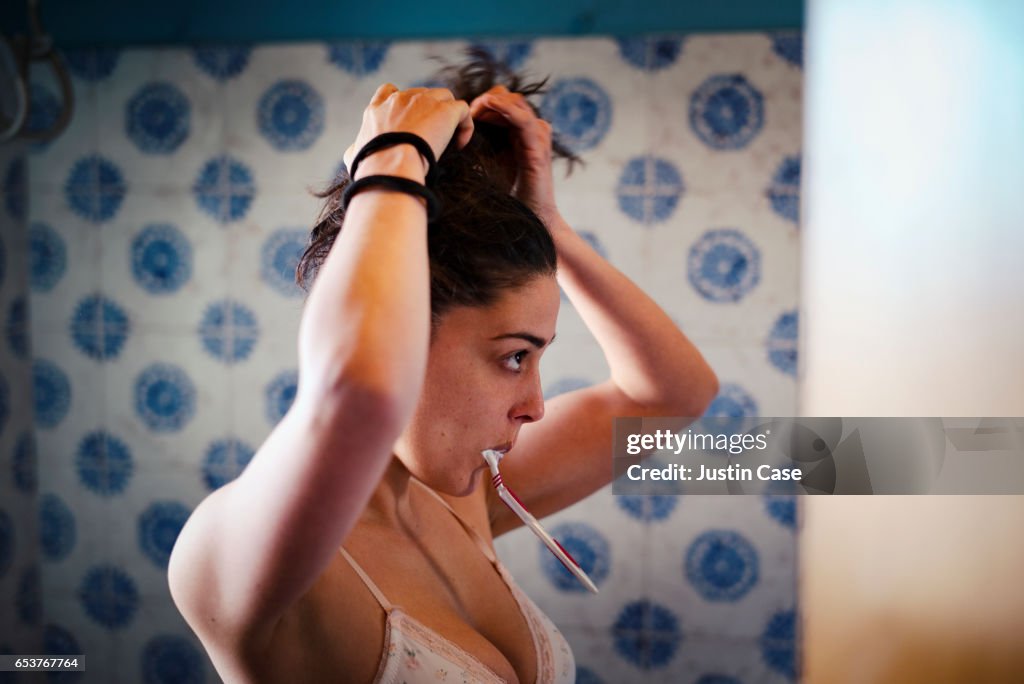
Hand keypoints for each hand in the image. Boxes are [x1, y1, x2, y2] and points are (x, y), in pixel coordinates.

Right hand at [344, 84, 473, 178]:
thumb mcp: (354, 155)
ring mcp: (424, 101)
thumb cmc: (371, 166)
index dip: (403, 102)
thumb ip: (355, 148)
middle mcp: (401, 99)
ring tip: (450, 139)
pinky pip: (463, 110)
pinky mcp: (445, 111)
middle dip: (430, 112)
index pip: (390, 91)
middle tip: (432, 137)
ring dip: (448, 115)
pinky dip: (465, 125)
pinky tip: (461, 143)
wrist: (389, 165)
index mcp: (378, 108)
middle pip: (422, 94)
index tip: (410, 121)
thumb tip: (353, 152)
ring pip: (444, 97)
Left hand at [469, 86, 559, 223]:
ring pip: (516, 102)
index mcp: (520, 132)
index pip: (503, 102)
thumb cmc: (510, 196)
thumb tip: (452, 139)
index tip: (463, 113)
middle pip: (509, 97)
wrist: (530, 217)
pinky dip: (505, 109)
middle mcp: (532, 129)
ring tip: (473, 110)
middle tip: (467, 112)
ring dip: (492, 103)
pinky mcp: (538, 145)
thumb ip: (480, 148)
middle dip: (486, 101)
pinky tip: (488, 106)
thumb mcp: (490, 166)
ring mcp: (538, 135)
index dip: (483, 103)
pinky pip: (522, 119)